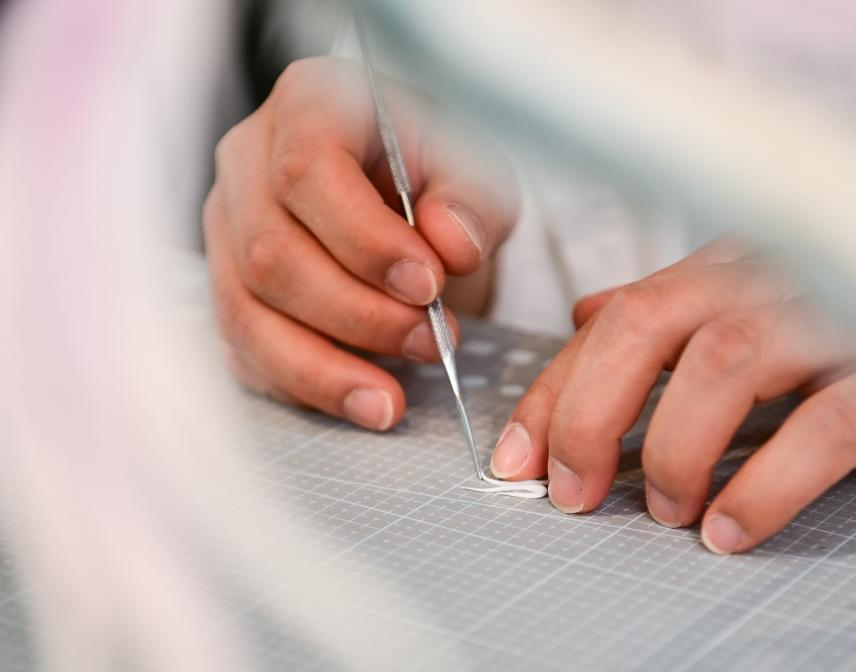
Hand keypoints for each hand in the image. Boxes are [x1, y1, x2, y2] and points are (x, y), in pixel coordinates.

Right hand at [203, 57, 517, 429]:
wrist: (409, 195)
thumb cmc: (437, 171)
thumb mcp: (477, 169)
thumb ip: (473, 201)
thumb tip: (450, 245)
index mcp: (309, 106)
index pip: (306, 171)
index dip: (364, 240)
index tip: (428, 286)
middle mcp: (248, 163)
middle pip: (272, 254)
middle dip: (358, 315)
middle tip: (432, 341)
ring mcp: (227, 230)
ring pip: (246, 313)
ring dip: (323, 369)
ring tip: (392, 401)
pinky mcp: (230, 288)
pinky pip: (243, 351)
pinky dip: (300, 386)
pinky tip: (355, 400)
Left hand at [490, 237, 855, 553]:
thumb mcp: (755, 302)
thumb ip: (672, 310)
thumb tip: (586, 313)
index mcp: (730, 266)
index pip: (616, 316)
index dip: (555, 388)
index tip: (517, 456)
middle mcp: (775, 277)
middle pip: (651, 324)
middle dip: (591, 411)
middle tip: (571, 488)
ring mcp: (841, 318)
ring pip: (728, 362)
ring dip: (677, 448)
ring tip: (665, 509)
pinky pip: (825, 426)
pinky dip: (765, 485)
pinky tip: (730, 529)